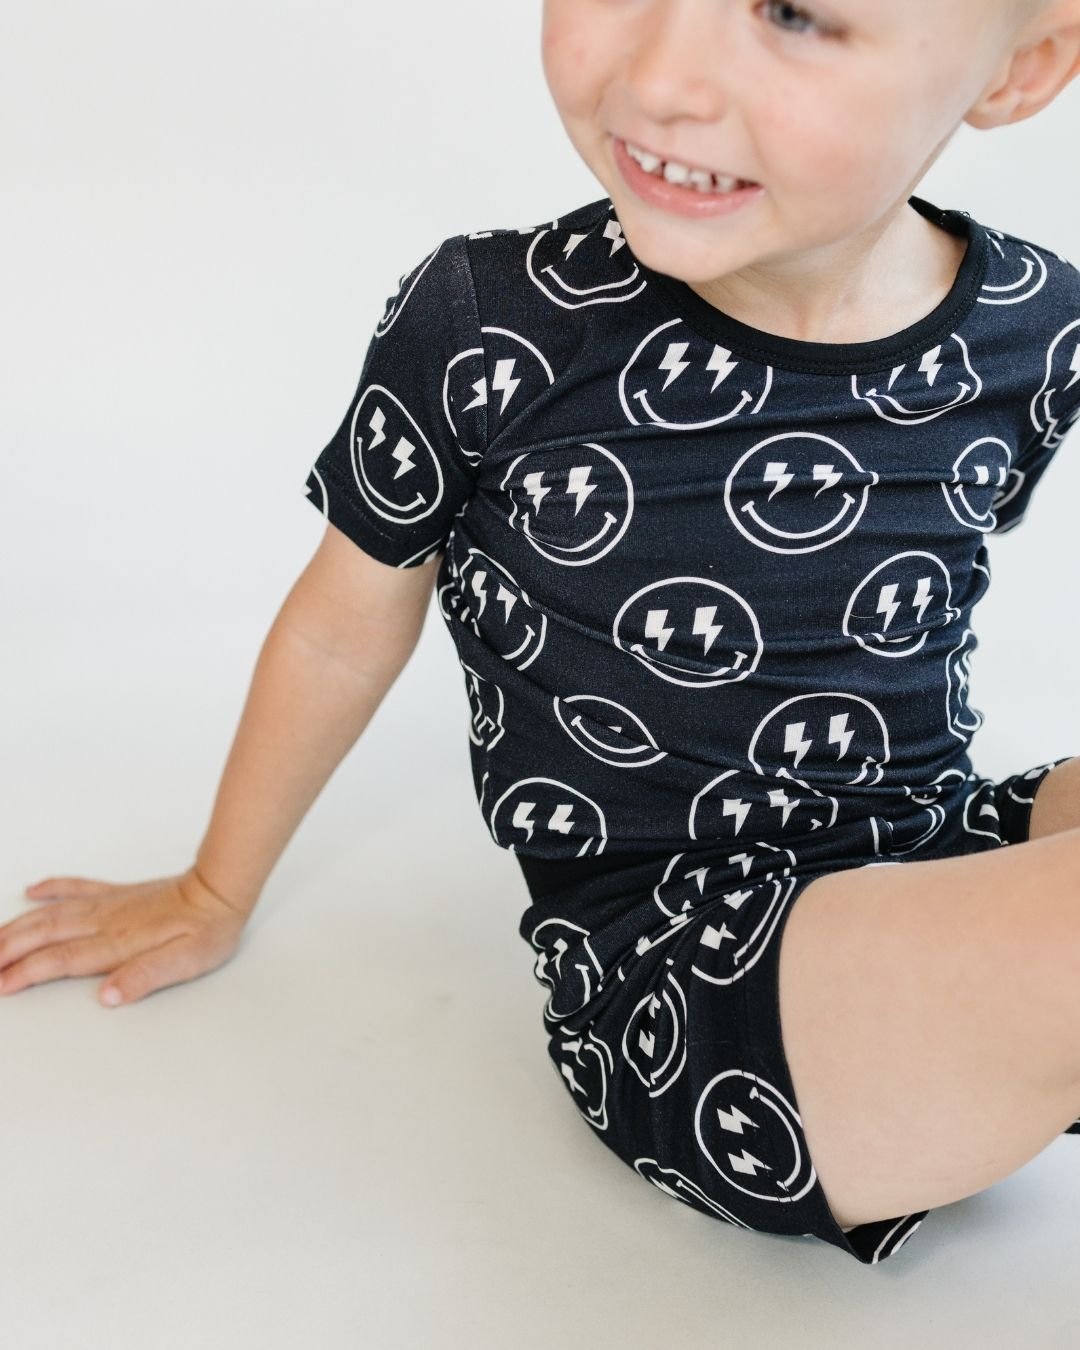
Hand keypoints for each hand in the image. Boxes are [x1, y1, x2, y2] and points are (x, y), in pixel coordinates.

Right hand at [0, 867, 249, 1005]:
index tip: (0, 986)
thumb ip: (146, 977)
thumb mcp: (186, 962)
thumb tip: (109, 996)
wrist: (221, 889)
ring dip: (18, 926)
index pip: (60, 960)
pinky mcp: (117, 894)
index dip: (26, 972)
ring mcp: (109, 905)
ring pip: (51, 914)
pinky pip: (77, 888)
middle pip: (44, 934)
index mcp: (117, 942)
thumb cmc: (208, 930)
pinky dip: (52, 889)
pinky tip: (33, 890)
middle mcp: (105, 921)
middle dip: (7, 950)